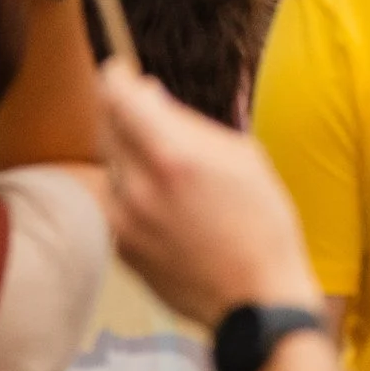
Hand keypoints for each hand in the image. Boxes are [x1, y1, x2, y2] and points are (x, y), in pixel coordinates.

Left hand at [100, 63, 323, 326]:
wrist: (255, 299)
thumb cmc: (263, 222)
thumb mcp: (241, 155)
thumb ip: (188, 124)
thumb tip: (149, 98)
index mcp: (172, 156)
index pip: (118, 98)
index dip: (116, 77)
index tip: (120, 70)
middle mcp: (137, 187)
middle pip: (106, 128)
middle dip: (122, 112)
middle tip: (147, 111)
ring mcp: (124, 222)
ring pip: (110, 166)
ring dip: (128, 154)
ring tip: (167, 165)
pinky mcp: (121, 248)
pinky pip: (116, 202)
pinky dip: (132, 190)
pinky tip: (168, 203)